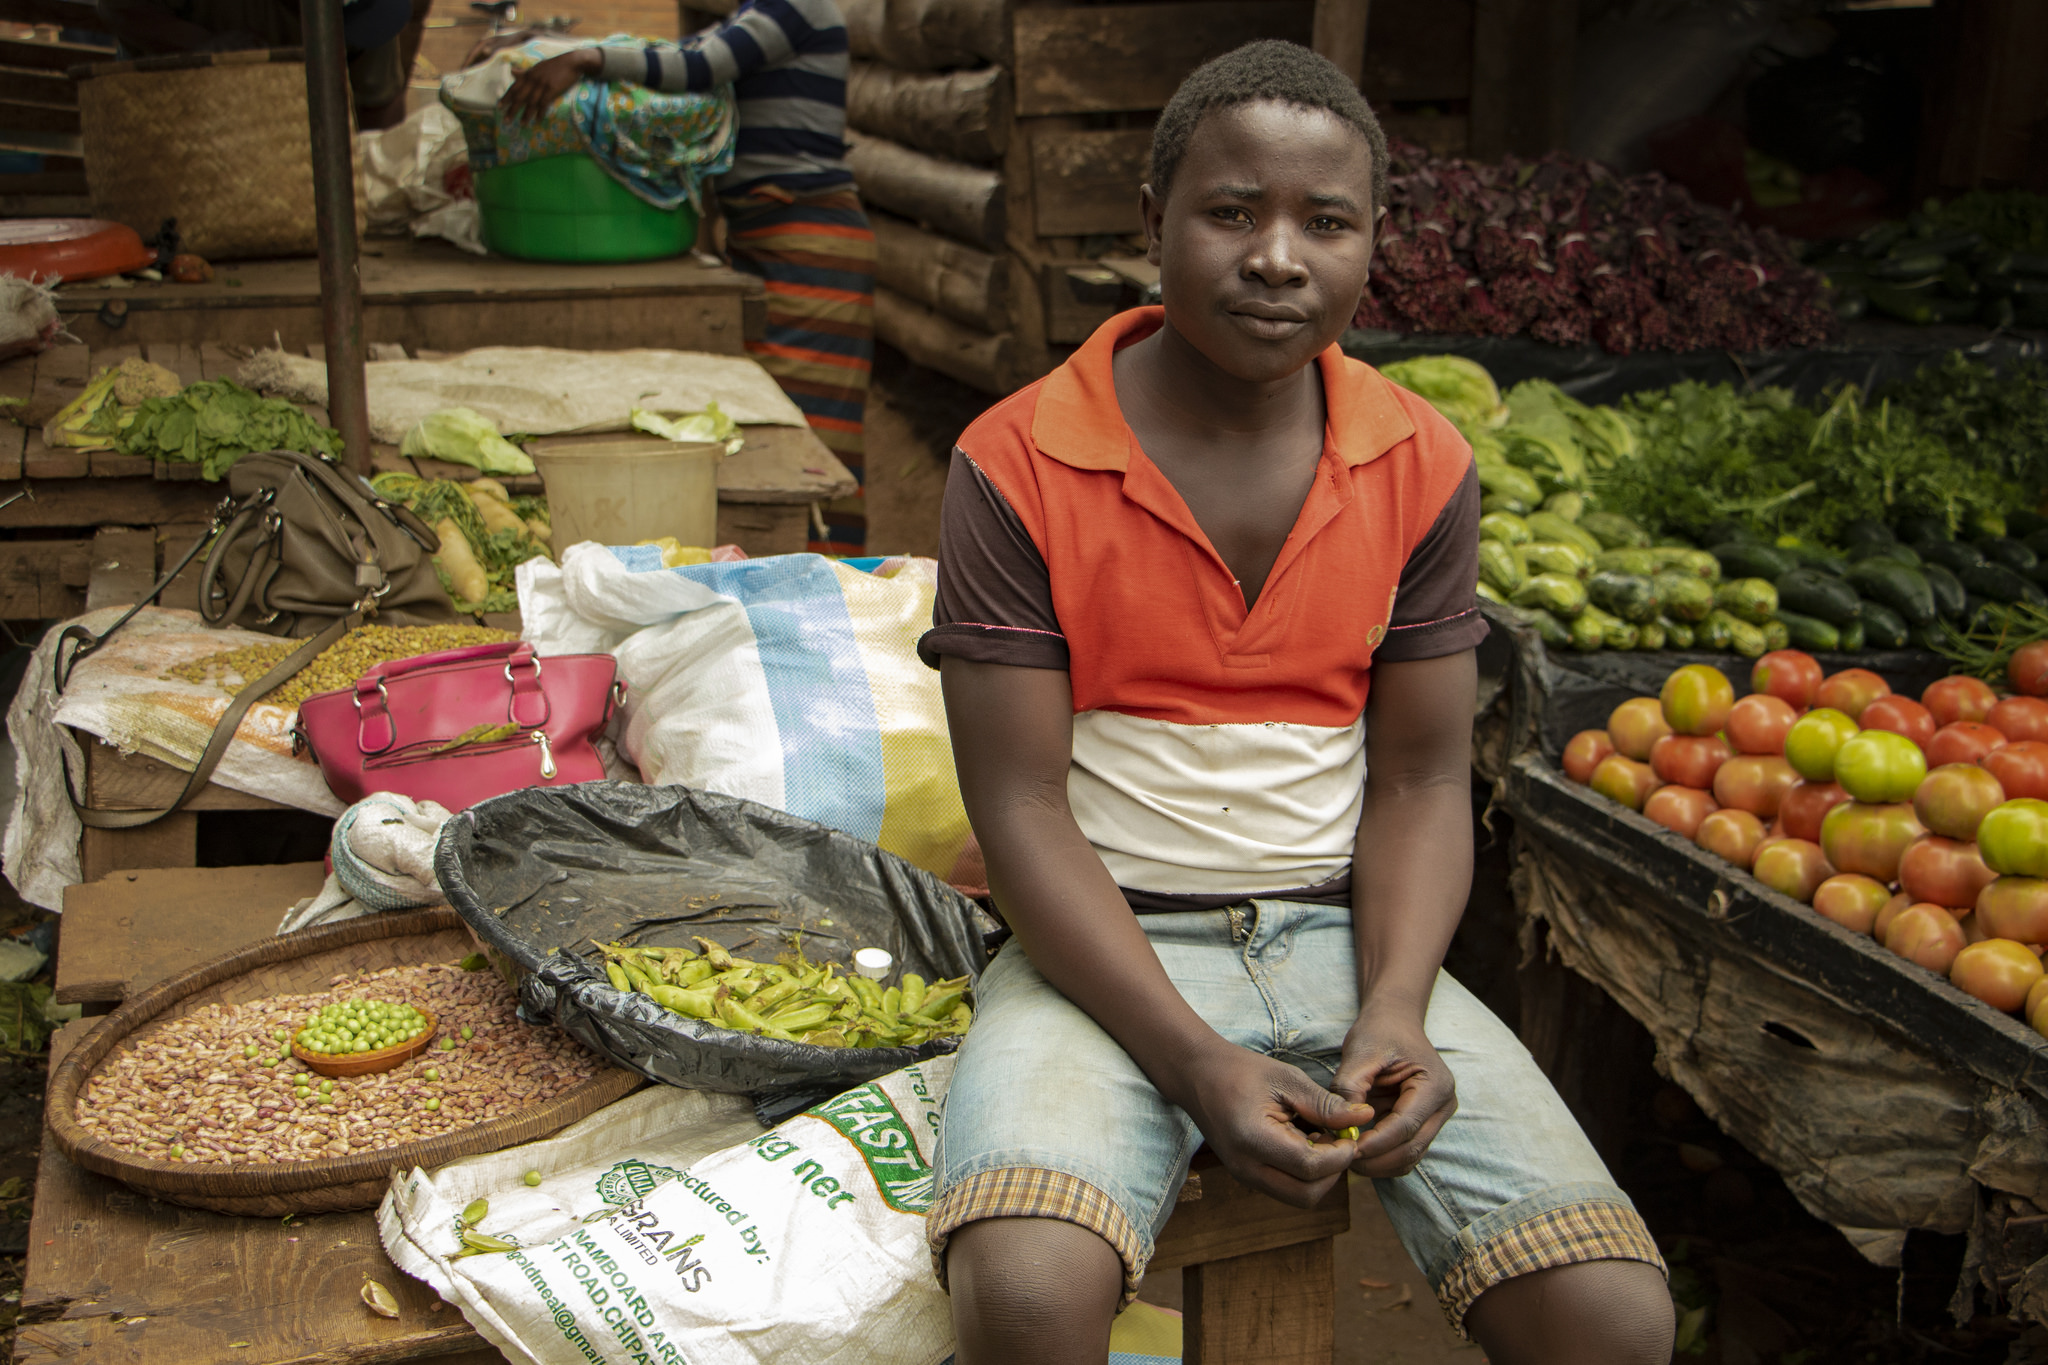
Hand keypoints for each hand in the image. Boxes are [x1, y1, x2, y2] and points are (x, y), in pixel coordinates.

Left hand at [499, 49, 600, 123]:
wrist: (572, 62)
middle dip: (512, 109)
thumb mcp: (538, 66)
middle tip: (506, 120)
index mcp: (529, 74)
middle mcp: (533, 79)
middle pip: (520, 97)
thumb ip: (525, 72)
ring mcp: (542, 84)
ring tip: (522, 124)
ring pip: (531, 102)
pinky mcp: (552, 89)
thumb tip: (512, 72)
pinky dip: (540, 112)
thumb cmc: (556, 64)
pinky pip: (544, 103)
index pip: (514, 87)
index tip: (499, 107)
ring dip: (526, 114)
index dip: (506, 97)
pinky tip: (537, 120)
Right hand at [1178, 1042, 1373, 1208]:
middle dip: (1333, 1172)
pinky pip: (1286, 1188)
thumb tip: (1364, 1118)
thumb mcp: (1287, 1079)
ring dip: (1320, 1175)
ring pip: (1298, 1197)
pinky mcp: (1248, 1176)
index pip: (1310, 1168)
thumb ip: (1326, 1104)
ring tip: (1319, 1138)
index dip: (1339, 1155)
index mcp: (1254, 1140)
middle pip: (1307, 1195)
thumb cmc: (1241, 1070)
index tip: (1350, 1133)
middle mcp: (1247, 1168)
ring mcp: (1245, 1176)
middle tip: (1338, 1140)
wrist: (1197, 1075)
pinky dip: (1304, 1173)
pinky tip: (1303, 1141)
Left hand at [1332, 1007, 1455, 1178]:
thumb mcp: (1360, 1051)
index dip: (1375, 1143)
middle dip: (1375, 1160)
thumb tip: (1341, 1127)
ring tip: (1345, 1156)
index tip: (1346, 1148)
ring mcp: (1435, 1118)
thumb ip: (1349, 1087)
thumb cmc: (1380, 1032)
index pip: (1405, 1126)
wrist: (1395, 1023)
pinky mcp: (1422, 1125)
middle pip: (1411, 1148)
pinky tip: (1357, 1151)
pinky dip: (1381, 1158)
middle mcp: (1442, 1106)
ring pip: (1409, 1157)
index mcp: (1434, 1085)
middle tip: (1341, 1159)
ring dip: (1378, 1164)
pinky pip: (1404, 1152)